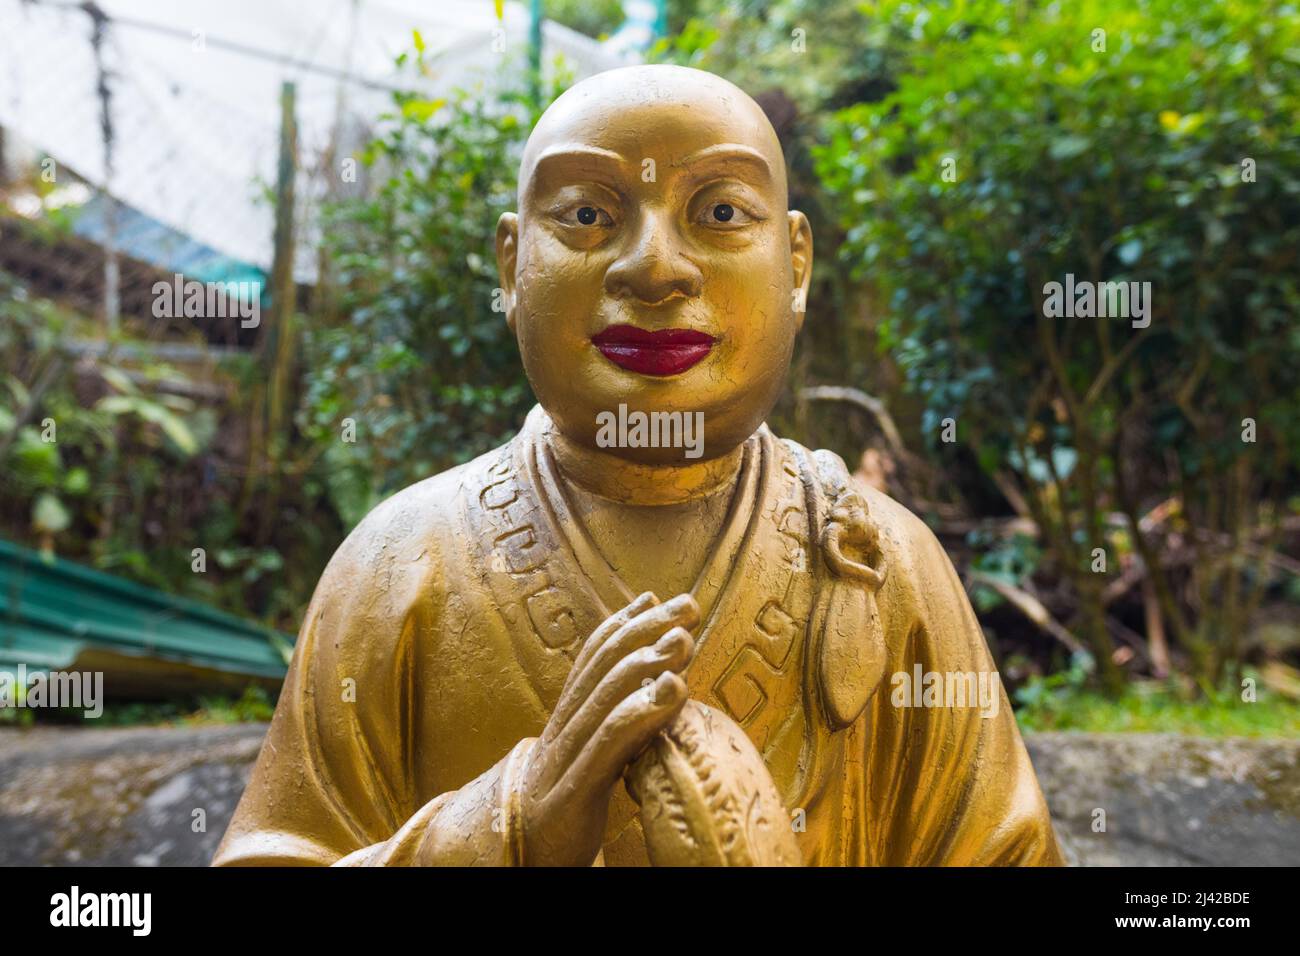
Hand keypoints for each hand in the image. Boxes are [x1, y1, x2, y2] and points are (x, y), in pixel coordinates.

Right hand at [516, 591, 698, 865]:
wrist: (519, 860)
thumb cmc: (567, 806)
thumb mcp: (590, 759)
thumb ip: (614, 724)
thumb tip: (652, 683)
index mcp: (566, 720)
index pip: (592, 657)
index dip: (622, 623)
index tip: (656, 597)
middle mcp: (561, 729)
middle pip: (603, 665)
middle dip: (646, 628)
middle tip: (687, 605)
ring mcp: (564, 757)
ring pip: (606, 694)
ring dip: (648, 660)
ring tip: (684, 640)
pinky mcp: (573, 790)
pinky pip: (608, 741)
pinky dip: (643, 709)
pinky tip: (674, 691)